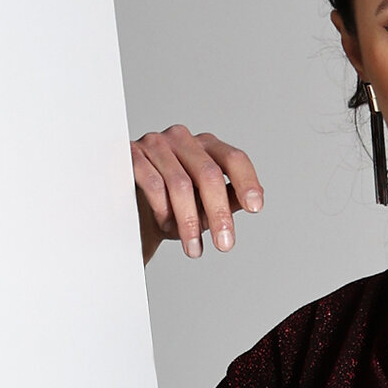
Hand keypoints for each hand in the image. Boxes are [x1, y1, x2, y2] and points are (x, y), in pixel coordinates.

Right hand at [131, 124, 263, 262]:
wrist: (133, 211)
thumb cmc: (174, 205)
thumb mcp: (205, 205)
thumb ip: (229, 199)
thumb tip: (254, 199)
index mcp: (207, 146)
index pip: (234, 158)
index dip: (247, 182)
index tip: (255, 208)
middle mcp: (183, 139)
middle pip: (209, 174)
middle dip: (218, 214)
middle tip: (224, 244)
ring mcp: (156, 144)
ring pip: (180, 184)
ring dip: (188, 222)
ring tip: (194, 248)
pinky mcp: (132, 155)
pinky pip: (153, 185)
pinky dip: (163, 211)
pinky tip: (167, 228)